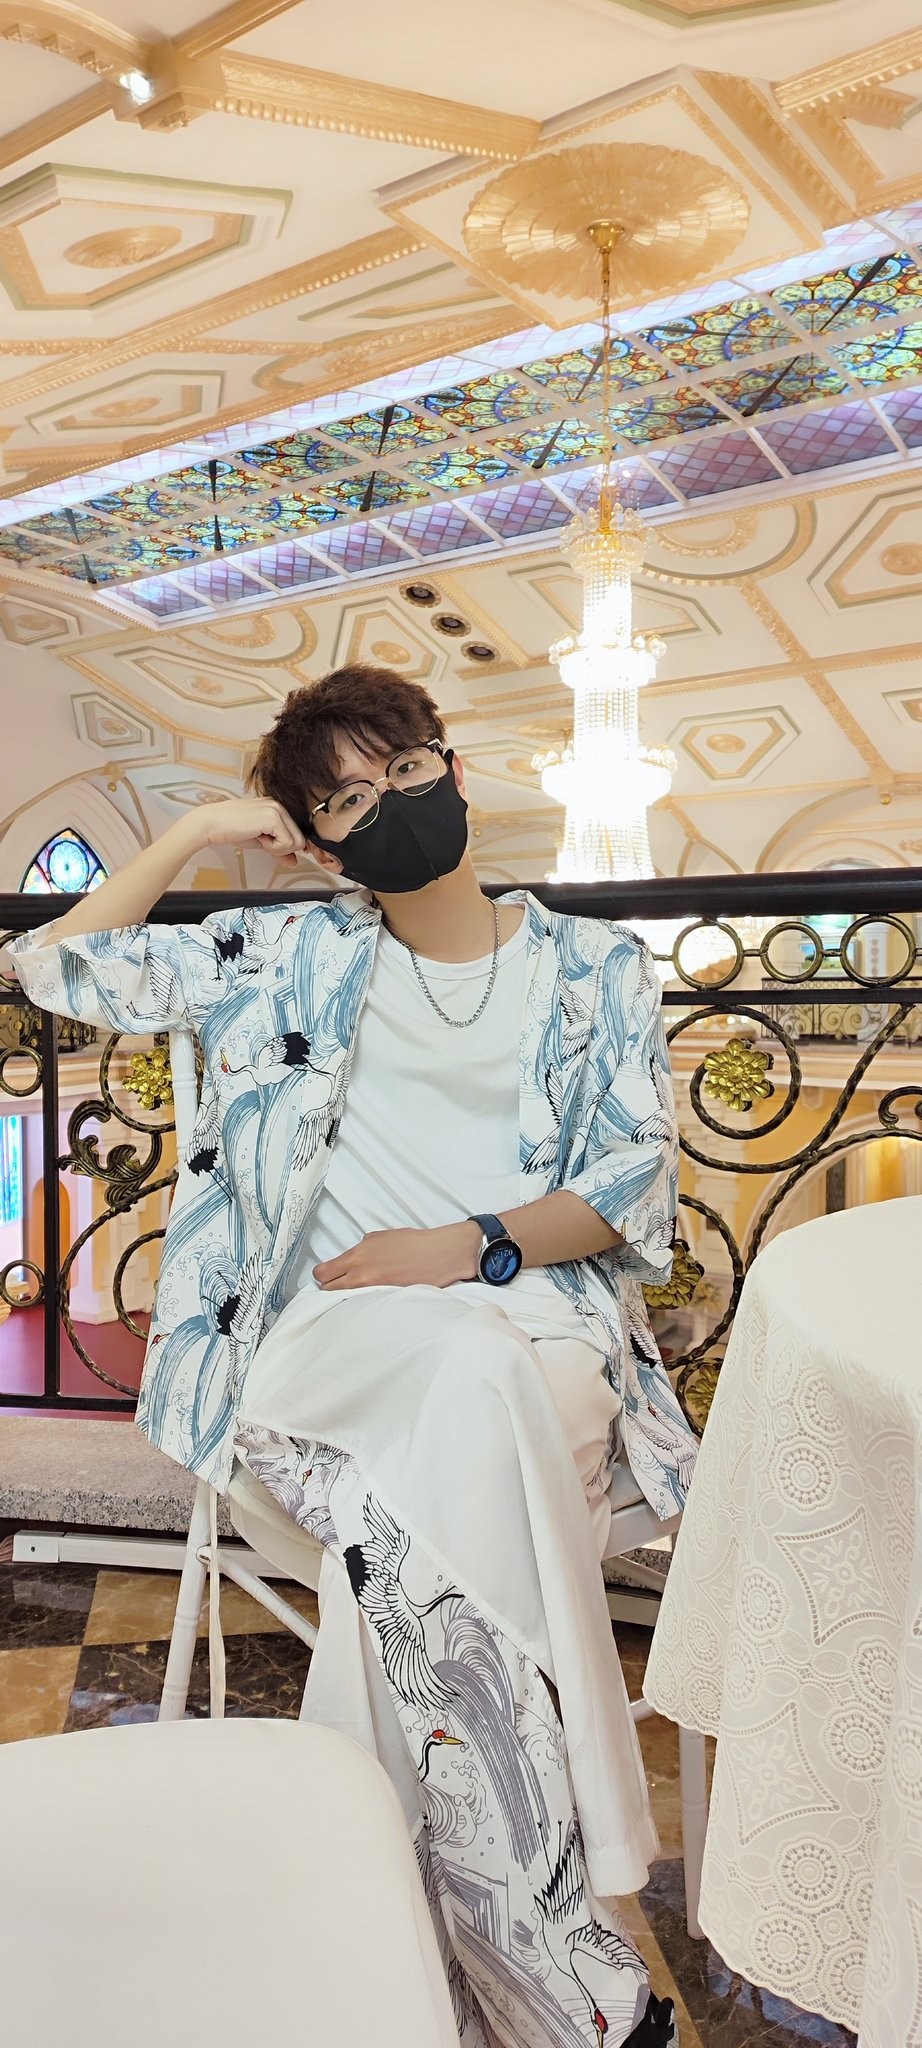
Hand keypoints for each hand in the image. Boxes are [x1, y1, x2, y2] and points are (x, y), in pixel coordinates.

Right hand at [196, 797, 306, 866]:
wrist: (211, 824)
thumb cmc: (231, 829)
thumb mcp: (261, 841)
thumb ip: (279, 850)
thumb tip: (294, 861)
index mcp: (276, 808)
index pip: (296, 834)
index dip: (284, 847)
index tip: (267, 844)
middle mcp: (279, 806)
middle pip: (300, 839)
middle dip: (282, 848)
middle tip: (262, 842)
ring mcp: (277, 810)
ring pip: (297, 842)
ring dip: (278, 848)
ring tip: (259, 839)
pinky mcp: (273, 817)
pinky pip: (287, 843)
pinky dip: (273, 847)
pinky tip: (258, 838)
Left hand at [313, 1222, 481, 1290]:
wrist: (439, 1255)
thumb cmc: (413, 1243)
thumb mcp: (380, 1236)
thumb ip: (362, 1248)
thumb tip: (353, 1258)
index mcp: (357, 1256)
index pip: (323, 1273)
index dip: (322, 1274)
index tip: (326, 1274)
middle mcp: (361, 1276)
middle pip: (328, 1290)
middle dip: (329, 1286)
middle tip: (338, 1283)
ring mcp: (373, 1291)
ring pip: (344, 1300)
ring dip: (345, 1296)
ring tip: (354, 1292)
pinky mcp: (385, 1301)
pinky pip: (364, 1306)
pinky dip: (363, 1303)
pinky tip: (369, 1299)